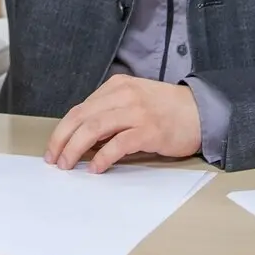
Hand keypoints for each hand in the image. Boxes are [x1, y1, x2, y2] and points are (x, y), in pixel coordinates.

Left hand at [44, 75, 201, 173]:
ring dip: (76, 148)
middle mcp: (124, 95)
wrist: (201, 111)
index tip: (53, 147)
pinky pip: (118, 144)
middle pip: (81, 117)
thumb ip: (110, 113)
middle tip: (53, 159)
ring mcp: (137, 111)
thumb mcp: (133, 101)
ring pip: (94, 128)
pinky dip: (103, 156)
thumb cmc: (166, 110)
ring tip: (68, 164)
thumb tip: (83, 139)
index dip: (62, 130)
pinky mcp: (149, 130)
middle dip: (62, 140)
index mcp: (117, 86)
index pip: (80, 108)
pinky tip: (96, 168)